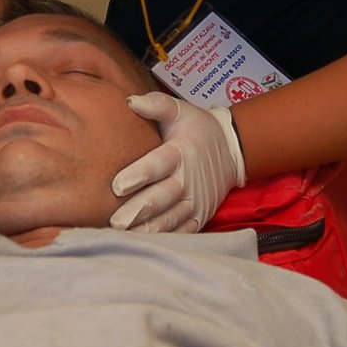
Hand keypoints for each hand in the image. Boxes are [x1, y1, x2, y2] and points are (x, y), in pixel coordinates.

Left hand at [110, 92, 244, 232]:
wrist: (231, 150)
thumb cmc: (197, 129)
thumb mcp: (180, 110)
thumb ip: (156, 105)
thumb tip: (130, 101)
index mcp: (180, 152)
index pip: (158, 164)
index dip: (139, 175)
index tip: (117, 185)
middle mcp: (188, 179)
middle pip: (162, 197)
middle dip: (138, 210)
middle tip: (116, 221)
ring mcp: (195, 201)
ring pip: (170, 219)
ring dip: (148, 229)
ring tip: (124, 236)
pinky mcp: (199, 216)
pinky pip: (182, 232)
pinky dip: (165, 239)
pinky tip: (144, 245)